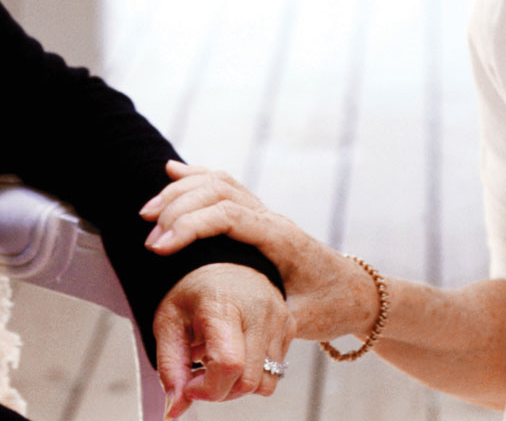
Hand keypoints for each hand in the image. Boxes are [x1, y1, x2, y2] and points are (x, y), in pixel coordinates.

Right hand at [142, 161, 375, 341]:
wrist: (356, 292)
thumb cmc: (332, 308)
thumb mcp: (304, 320)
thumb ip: (271, 321)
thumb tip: (234, 333)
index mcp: (281, 238)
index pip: (229, 216)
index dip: (192, 226)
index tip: (160, 247)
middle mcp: (270, 217)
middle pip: (218, 192)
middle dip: (178, 210)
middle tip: (150, 240)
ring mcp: (263, 212)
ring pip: (218, 183)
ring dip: (181, 192)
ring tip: (149, 212)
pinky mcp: (256, 216)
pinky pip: (223, 185)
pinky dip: (195, 178)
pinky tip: (172, 173)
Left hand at [153, 262, 293, 418]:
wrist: (218, 257)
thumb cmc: (190, 289)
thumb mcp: (169, 322)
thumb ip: (170, 368)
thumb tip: (175, 412)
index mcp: (224, 303)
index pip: (227, 366)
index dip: (207, 389)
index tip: (189, 386)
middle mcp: (258, 308)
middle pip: (248, 380)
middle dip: (221, 391)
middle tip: (200, 376)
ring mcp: (278, 315)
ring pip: (266, 382)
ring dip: (239, 384)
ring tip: (218, 360)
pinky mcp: (290, 322)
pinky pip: (278, 369)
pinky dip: (256, 370)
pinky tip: (237, 349)